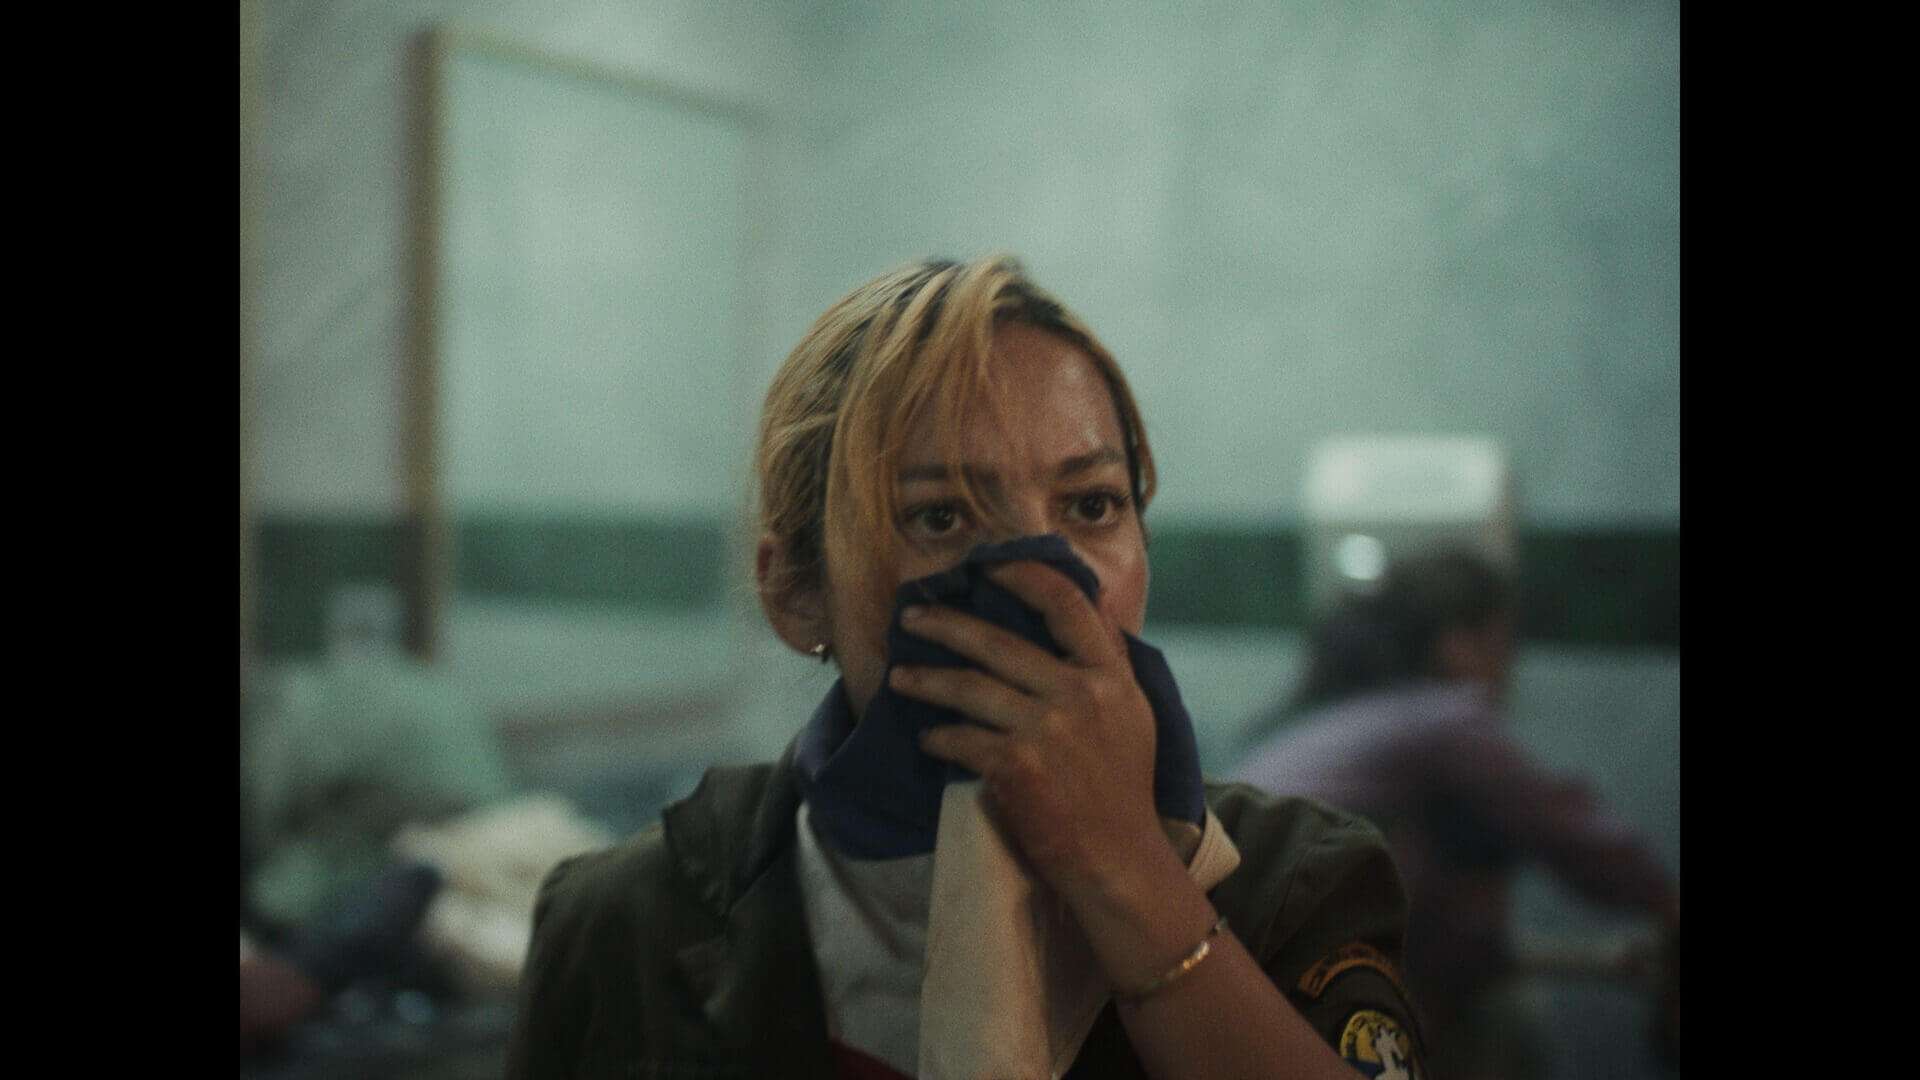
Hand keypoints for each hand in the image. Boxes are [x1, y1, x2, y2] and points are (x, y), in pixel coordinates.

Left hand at [890, 560, 1166, 899]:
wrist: (1118, 859)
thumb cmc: (1122, 790)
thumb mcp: (1132, 715)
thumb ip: (1105, 668)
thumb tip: (1075, 618)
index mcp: (1110, 676)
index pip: (1067, 604)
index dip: (1025, 576)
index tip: (990, 566)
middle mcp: (1079, 693)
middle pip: (999, 641)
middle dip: (947, 624)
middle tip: (912, 615)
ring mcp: (1046, 728)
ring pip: (969, 687)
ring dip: (926, 681)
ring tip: (900, 678)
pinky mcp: (1016, 765)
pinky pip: (960, 738)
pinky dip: (939, 738)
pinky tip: (929, 739)